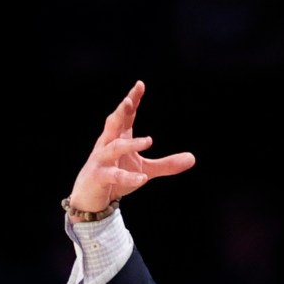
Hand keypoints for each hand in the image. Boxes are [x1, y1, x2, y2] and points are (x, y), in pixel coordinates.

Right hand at [68, 80, 195, 215]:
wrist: (91, 198)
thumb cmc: (115, 178)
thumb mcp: (145, 169)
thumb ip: (167, 164)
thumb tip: (193, 158)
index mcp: (118, 138)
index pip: (126, 116)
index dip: (132, 100)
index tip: (140, 85)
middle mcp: (107, 145)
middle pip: (113, 124)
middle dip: (120, 112)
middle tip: (128, 101)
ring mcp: (101, 160)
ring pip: (114, 148)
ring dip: (131, 144)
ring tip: (149, 140)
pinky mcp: (99, 177)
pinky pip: (114, 175)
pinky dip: (128, 176)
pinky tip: (142, 178)